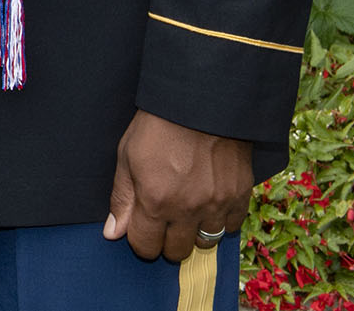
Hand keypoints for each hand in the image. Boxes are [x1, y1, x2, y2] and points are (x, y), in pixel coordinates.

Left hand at [102, 109, 252, 261]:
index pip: (147, 247)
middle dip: (166, 241)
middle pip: (176, 252)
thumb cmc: (157, 126)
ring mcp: (217, 204)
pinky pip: (232, 226)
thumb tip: (113, 234)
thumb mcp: (127, 157)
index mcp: (155, 201)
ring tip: (188, 210)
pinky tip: (210, 202)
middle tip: (165, 220)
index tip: (143, 228)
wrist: (200, 102)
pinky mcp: (240, 195)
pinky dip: (220, 220)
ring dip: (194, 231)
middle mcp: (187, 209)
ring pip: (205, 242)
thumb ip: (122, 198)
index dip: (141, 240)